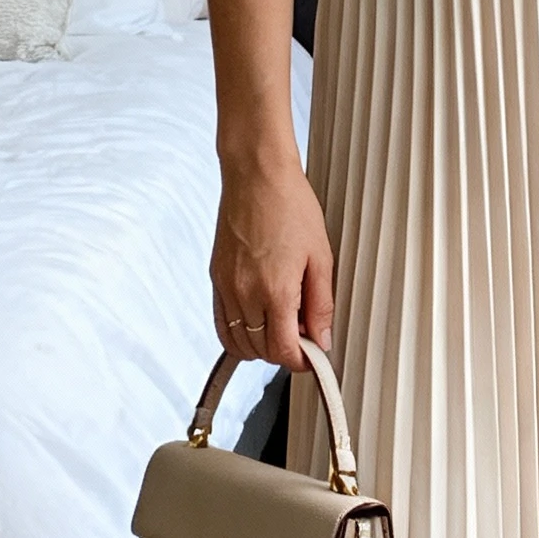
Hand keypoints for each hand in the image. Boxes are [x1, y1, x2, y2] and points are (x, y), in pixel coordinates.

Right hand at [211, 157, 333, 372]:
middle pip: (260, 351)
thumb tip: (322, 340)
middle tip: (304, 336)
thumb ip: (321, 305)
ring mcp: (226, 287)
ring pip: (238, 343)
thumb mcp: (321, 258)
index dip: (301, 362)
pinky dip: (239, 333)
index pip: (282, 351)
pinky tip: (259, 320)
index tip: (313, 357)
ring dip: (261, 346)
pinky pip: (222, 323)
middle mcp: (244, 293)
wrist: (256, 175)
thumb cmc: (290, 206)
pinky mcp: (216, 278)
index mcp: (275, 291)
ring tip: (283, 325)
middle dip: (284, 352)